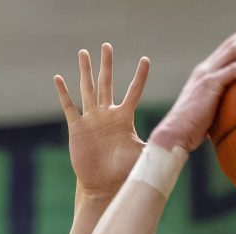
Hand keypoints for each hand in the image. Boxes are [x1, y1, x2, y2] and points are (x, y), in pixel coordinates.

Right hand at [55, 45, 149, 197]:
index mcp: (124, 118)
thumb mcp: (142, 157)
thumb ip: (156, 147)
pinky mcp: (77, 128)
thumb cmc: (124, 173)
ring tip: (83, 53)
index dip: (140, 77)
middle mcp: (107, 114)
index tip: (146, 60)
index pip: (134, 92)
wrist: (103, 186)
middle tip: (107, 45)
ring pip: (87, 89)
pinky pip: (69, 107)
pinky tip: (58, 78)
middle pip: (107, 83)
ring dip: (85, 71)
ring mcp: (92, 119)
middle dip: (106, 64)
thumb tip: (176, 145)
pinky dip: (63, 93)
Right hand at [150, 20, 235, 151]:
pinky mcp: (209, 85)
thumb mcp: (209, 116)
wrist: (175, 135)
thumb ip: (222, 110)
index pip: (225, 51)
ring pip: (233, 50)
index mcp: (204, 74)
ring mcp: (206, 75)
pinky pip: (234, 71)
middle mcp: (205, 69)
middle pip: (231, 43)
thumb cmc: (191, 132)